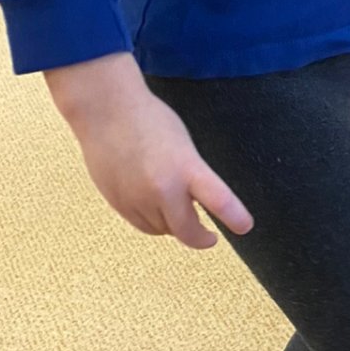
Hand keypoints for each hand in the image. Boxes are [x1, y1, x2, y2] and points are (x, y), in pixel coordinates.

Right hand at [45, 54, 251, 249]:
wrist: (105, 111)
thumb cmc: (150, 121)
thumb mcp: (184, 144)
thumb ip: (192, 174)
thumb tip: (194, 205)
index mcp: (186, 166)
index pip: (219, 200)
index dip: (235, 218)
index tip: (244, 227)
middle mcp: (162, 188)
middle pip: (187, 231)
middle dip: (201, 238)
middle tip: (210, 237)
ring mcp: (137, 199)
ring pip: (163, 230)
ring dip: (174, 225)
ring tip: (176, 206)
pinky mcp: (118, 204)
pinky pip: (143, 225)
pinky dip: (154, 221)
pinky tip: (156, 206)